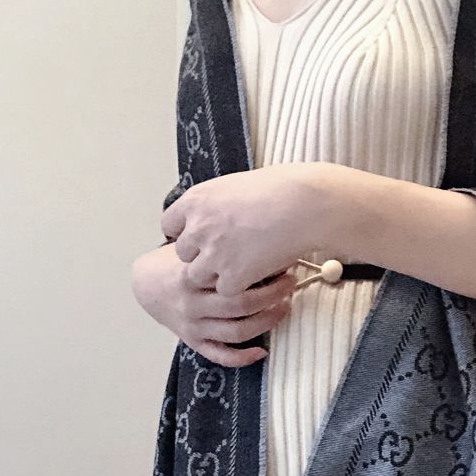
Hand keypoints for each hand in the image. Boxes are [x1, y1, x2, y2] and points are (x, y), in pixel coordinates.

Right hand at [131, 243, 295, 367]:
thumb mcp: (191, 248)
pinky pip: (220, 355)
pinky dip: (242, 357)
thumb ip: (216, 247)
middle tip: (289, 284)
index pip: (231, 277)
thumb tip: (263, 239)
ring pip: (236, 331)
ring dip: (266, 322)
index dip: (262, 271)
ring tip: (284, 307)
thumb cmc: (176, 262)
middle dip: (271, 295)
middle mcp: (192, 304)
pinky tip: (262, 351)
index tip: (281, 263)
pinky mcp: (194, 342)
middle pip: (240, 304)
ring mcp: (193, 326)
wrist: (146, 285)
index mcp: (189, 277)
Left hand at [161, 162, 325, 292]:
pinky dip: (240, 286)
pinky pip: (225, 291)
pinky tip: (257, 274)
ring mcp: (213, 254)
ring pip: (198, 276)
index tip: (203, 237)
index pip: (170, 225)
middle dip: (201, 256)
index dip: (187, 233)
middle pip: (182, 254)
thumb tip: (214, 214)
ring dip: (217, 274)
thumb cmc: (280, 188)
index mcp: (195, 200)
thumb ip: (215, 203)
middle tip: (227, 254)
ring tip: (242, 266)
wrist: (305, 205)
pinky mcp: (232, 276)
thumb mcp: (234, 184)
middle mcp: (198, 227)